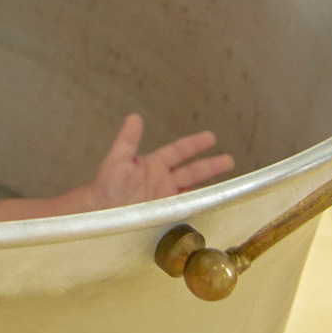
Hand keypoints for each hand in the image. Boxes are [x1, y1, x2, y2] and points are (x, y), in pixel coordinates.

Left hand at [87, 114, 234, 208]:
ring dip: (210, 189)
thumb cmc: (107, 185)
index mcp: (154, 164)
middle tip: (230, 161)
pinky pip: (188, 211)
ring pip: (194, 191)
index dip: (195, 144)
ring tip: (230, 188)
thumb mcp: (118, 160)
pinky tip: (213, 209)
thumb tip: (134, 117)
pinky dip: (200, 209)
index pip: (179, 151)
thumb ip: (128, 140)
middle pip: (193, 171)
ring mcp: (166, 199)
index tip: (212, 137)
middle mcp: (164, 181)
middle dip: (212, 166)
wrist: (101, 212)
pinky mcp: (167, 215)